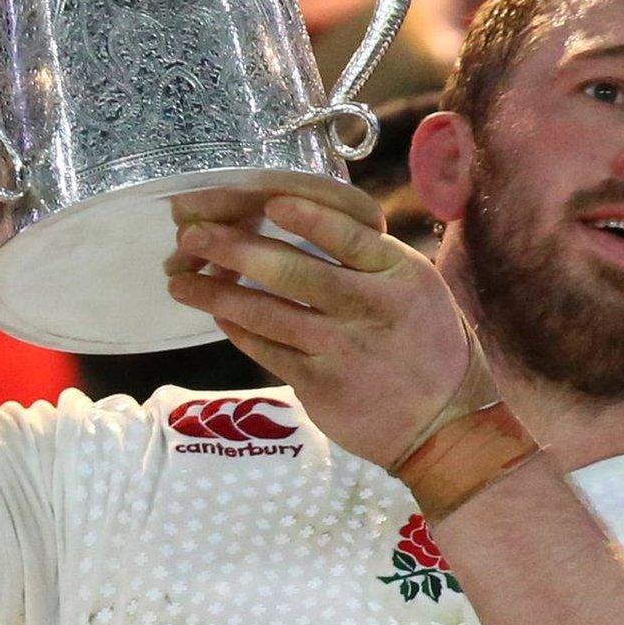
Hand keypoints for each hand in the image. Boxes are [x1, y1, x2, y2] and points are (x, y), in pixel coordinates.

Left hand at [166, 196, 468, 467]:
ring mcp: (341, 350)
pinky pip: (266, 350)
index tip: (265, 200)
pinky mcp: (318, 386)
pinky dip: (237, 329)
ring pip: (268, 314)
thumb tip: (303, 212)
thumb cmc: (426, 343)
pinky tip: (217, 314)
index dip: (304, 216)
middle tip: (194, 234)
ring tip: (181, 280)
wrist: (442, 424)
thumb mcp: (417, 286)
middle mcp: (369, 309)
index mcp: (400, 275)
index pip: (347, 235)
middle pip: (293, 272)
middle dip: (236, 248)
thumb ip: (369, 255)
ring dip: (217, 293)